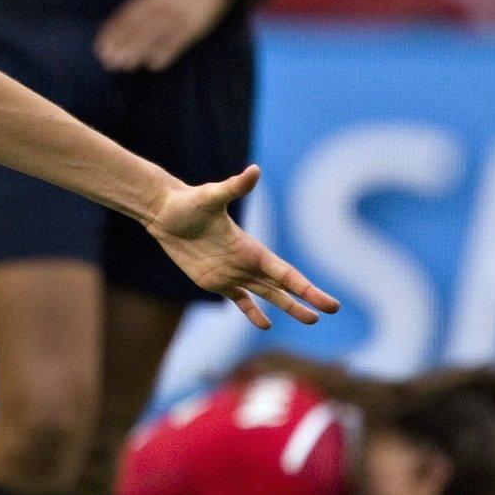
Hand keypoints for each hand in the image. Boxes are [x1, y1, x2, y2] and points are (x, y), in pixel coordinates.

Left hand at [95, 0, 232, 71]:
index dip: (112, 33)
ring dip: (138, 51)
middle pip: (137, 28)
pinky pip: (176, 43)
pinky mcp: (192, 28)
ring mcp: (177, 17)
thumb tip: (116, 31)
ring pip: (154, 36)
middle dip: (122, 45)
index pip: (126, 17)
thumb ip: (138, 10)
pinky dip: (164, 54)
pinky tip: (153, 65)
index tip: (100, 48)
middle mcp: (161, 7)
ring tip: (126, 65)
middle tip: (109, 61)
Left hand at [147, 166, 339, 327]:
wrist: (165, 212)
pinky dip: (252, 312)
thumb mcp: (212, 196)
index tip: (328, 302)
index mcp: (252, 248)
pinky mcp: (216, 281)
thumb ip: (234, 187)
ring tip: (310, 321)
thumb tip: (254, 170)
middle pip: (283, 287)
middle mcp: (247, 262)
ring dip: (288, 307)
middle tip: (329, 311)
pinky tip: (265, 324)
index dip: (307, 289)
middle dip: (305, 300)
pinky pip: (240, 300)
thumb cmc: (189, 202)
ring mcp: (233, 273)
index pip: (286, 274)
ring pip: (267, 295)